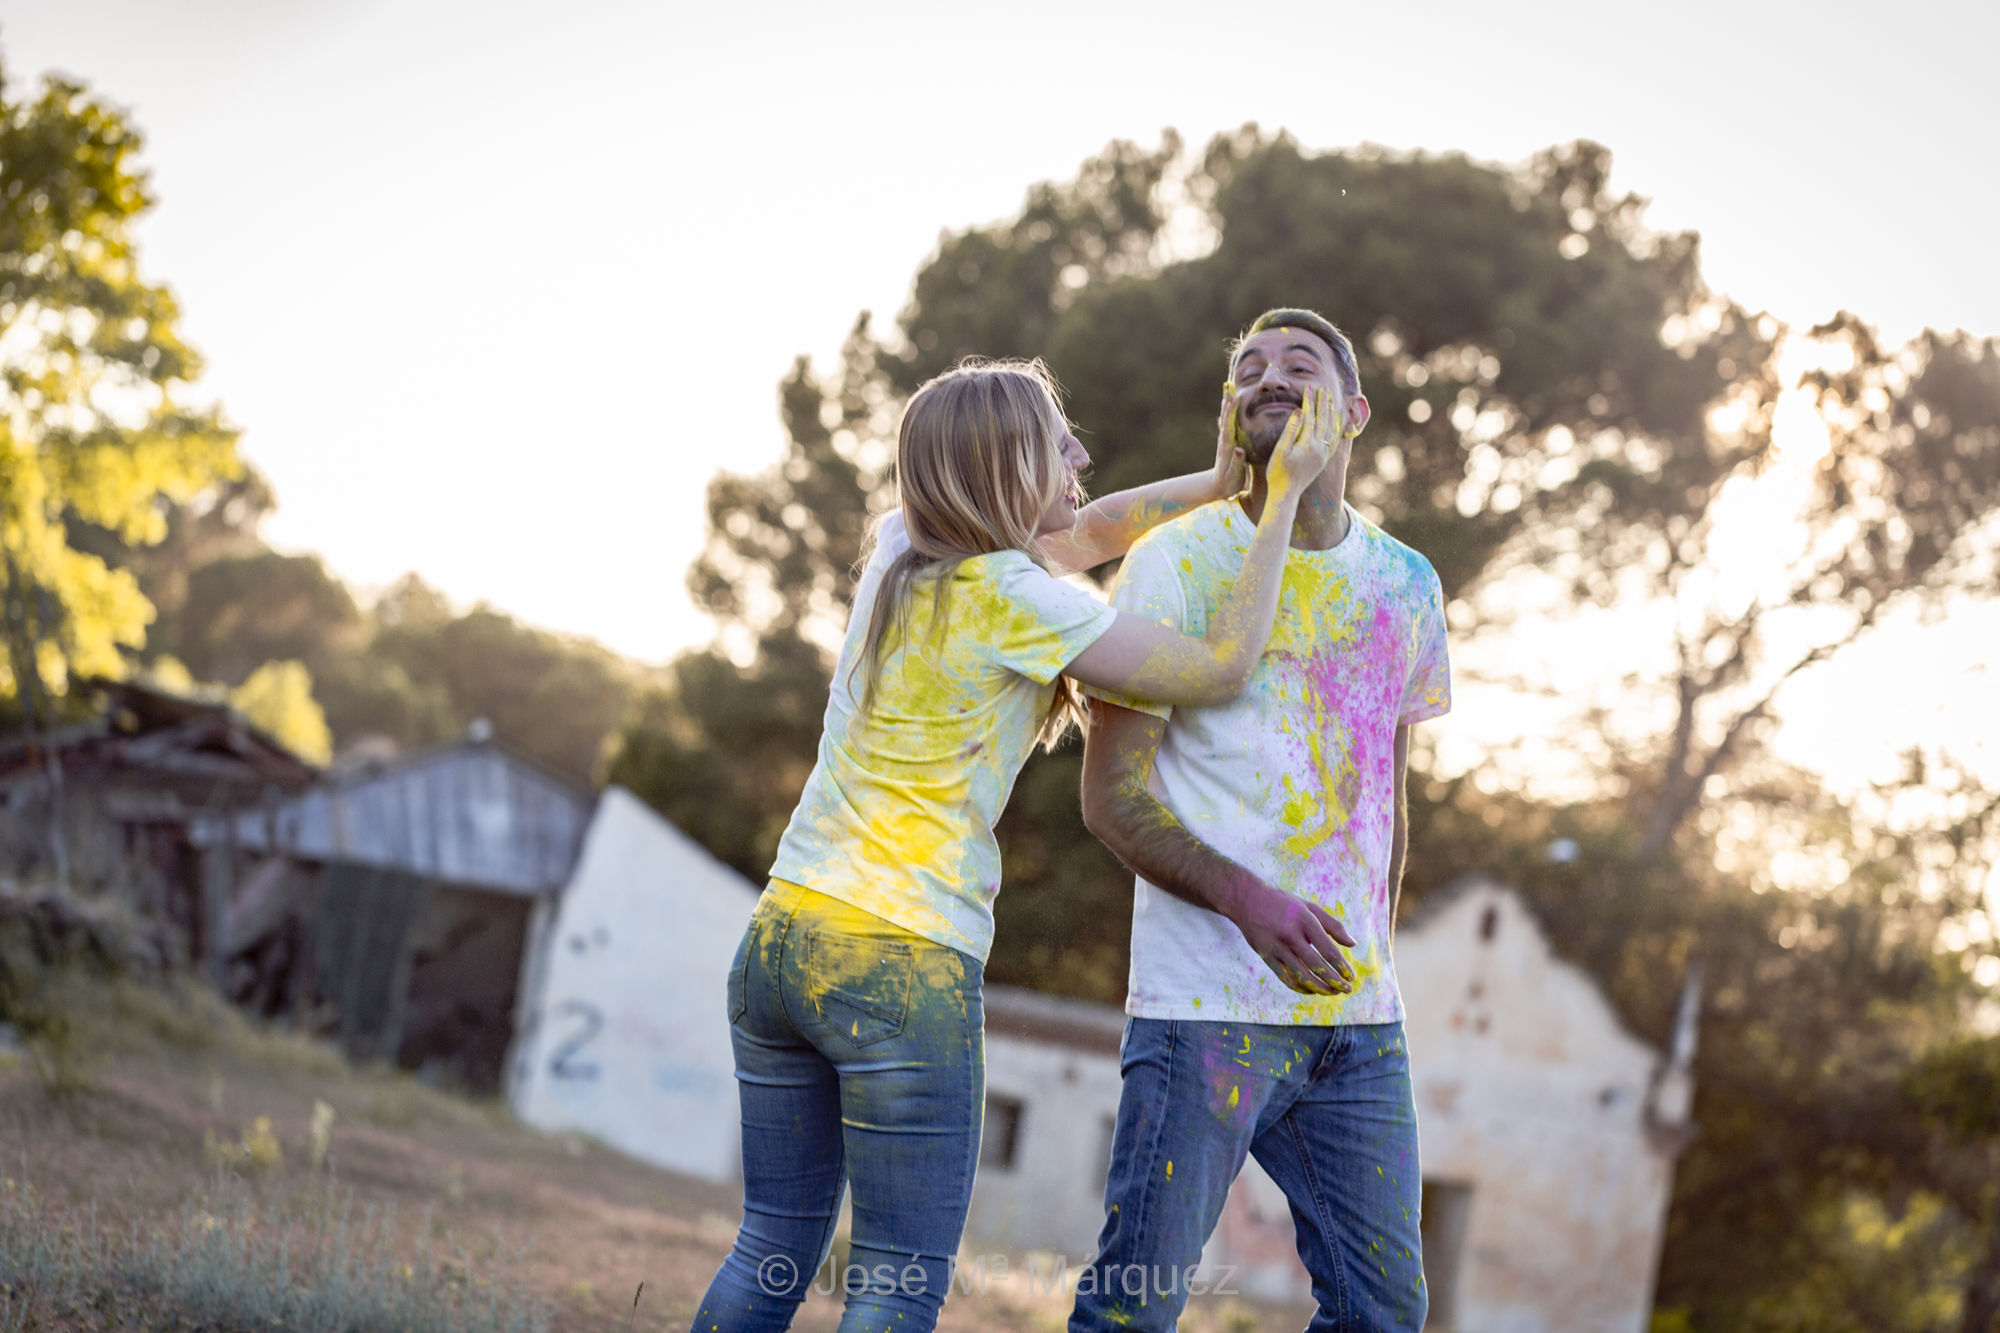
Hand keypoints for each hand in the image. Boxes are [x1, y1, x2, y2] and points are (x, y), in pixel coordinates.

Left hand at [1213, 384, 1249, 498]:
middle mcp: (1224, 441)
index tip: (1234, 399)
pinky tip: (1230, 405)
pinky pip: (1228, 423)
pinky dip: (1229, 412)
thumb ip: (1237, 462)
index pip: (1229, 426)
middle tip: (1229, 387)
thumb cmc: (1227, 483)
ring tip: (1228, 390)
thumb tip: (1239, 449)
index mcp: (1227, 447)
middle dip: (1227, 403)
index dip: (1231, 412)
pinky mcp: (1227, 442)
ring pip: (1225, 419)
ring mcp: (1224, 441)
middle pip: (1225, 418)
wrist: (1216, 488)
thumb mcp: (1233, 475)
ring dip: (1227, 405)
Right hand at [1226, 878, 1356, 995]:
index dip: (1342, 967)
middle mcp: (1291, 935)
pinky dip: (1301, 988)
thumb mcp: (1309, 907)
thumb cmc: (1283, 903)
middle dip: (1335, 982)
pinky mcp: (1266, 956)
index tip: (1351, 977)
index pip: (1328, 950)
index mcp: (1305, 920)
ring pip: (1302, 976)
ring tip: (1332, 992)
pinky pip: (1286, 978)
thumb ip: (1332, 925)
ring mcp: (1277, 947)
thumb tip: (1353, 944)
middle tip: (1347, 989)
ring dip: (1320, 988)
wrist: (1247, 900)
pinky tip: (1312, 990)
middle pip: (1317, 967)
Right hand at [1264, 386, 1336, 501]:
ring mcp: (1323, 454)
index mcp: (1308, 444)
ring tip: (1331, 400)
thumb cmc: (1278, 474)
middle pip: (1323, 420)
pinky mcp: (1323, 460)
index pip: (1310, 416)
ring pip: (1331, 429)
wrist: (1286, 494)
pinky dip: (1336, 428)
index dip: (1309, 401)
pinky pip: (1334, 440)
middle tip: (1323, 388)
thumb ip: (1290, 430)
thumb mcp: (1280, 450)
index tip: (1309, 387)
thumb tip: (1299, 411)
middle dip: (1323, 403)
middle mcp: (1319, 448)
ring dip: (1331, 413)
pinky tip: (1336, 422)